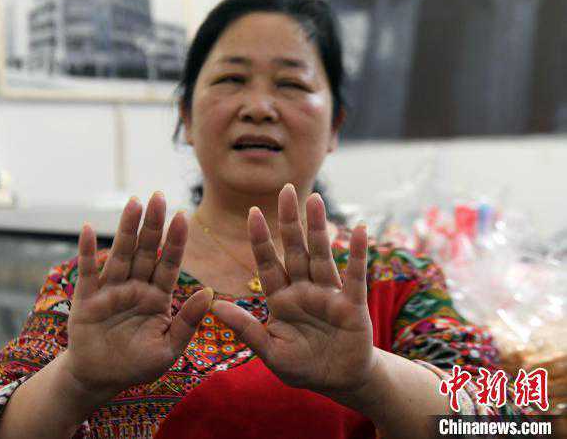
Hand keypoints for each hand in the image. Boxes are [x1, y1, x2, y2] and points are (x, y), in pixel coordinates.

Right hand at [62, 193, 212, 404]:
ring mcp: (111, 289)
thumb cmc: (137, 365)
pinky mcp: (87, 297)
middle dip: (152, 224)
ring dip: (126, 229)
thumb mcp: (169, 347)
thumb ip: (188, 321)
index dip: (176, 241)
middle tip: (158, 196)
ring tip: (133, 203)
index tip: (184, 216)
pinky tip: (89, 228)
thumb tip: (209, 292)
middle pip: (146, 250)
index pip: (169, 263)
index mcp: (158, 296)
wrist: (100, 379)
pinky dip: (87, 250)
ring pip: (120, 253)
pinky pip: (87, 271)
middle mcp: (136, 286)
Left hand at [211, 184, 376, 397]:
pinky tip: (358, 229)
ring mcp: (328, 294)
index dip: (261, 239)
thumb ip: (246, 329)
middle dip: (289, 221)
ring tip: (315, 199)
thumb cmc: (302, 366)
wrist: (338, 382)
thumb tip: (214, 305)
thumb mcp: (270, 351)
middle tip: (286, 189)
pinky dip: (357, 253)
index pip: (268, 263)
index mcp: (280, 299)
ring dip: (318, 228)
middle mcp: (303, 290)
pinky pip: (354, 275)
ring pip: (321, 255)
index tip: (253, 212)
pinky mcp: (352, 304)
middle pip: (294, 249)